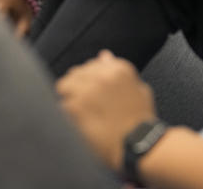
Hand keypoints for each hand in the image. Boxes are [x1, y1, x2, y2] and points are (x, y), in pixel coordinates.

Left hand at [57, 50, 157, 170]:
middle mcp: (102, 76)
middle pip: (75, 74)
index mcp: (118, 69)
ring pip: (64, 86)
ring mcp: (87, 90)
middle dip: (77, 88)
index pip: (91, 65)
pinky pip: (61, 105)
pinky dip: (66, 115)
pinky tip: (80, 124)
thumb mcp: (139, 91)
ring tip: (82, 115)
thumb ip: (119, 71)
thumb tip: (103, 55)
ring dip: (69, 99)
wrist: (140, 147)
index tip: (95, 96)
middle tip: (87, 107)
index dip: (90, 82)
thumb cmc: (141, 121)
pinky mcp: (76, 107)